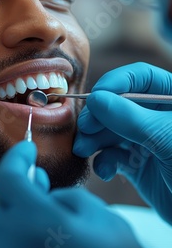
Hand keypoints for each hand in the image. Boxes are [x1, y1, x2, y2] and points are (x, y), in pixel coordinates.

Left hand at [0, 140, 167, 247]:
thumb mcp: (98, 213)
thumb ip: (61, 195)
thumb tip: (39, 192)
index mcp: (36, 221)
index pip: (6, 177)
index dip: (16, 158)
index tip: (27, 151)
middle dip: (15, 190)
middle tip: (37, 184)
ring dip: (14, 217)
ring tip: (43, 219)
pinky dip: (15, 244)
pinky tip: (40, 246)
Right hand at [73, 62, 171, 223]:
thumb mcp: (166, 138)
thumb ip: (131, 118)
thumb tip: (96, 99)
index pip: (141, 77)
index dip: (116, 83)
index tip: (95, 98)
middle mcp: (158, 116)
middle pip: (119, 104)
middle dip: (99, 116)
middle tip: (85, 129)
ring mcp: (148, 140)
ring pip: (111, 130)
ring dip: (94, 140)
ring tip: (83, 150)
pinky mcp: (139, 165)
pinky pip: (114, 156)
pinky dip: (105, 162)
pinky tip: (105, 170)